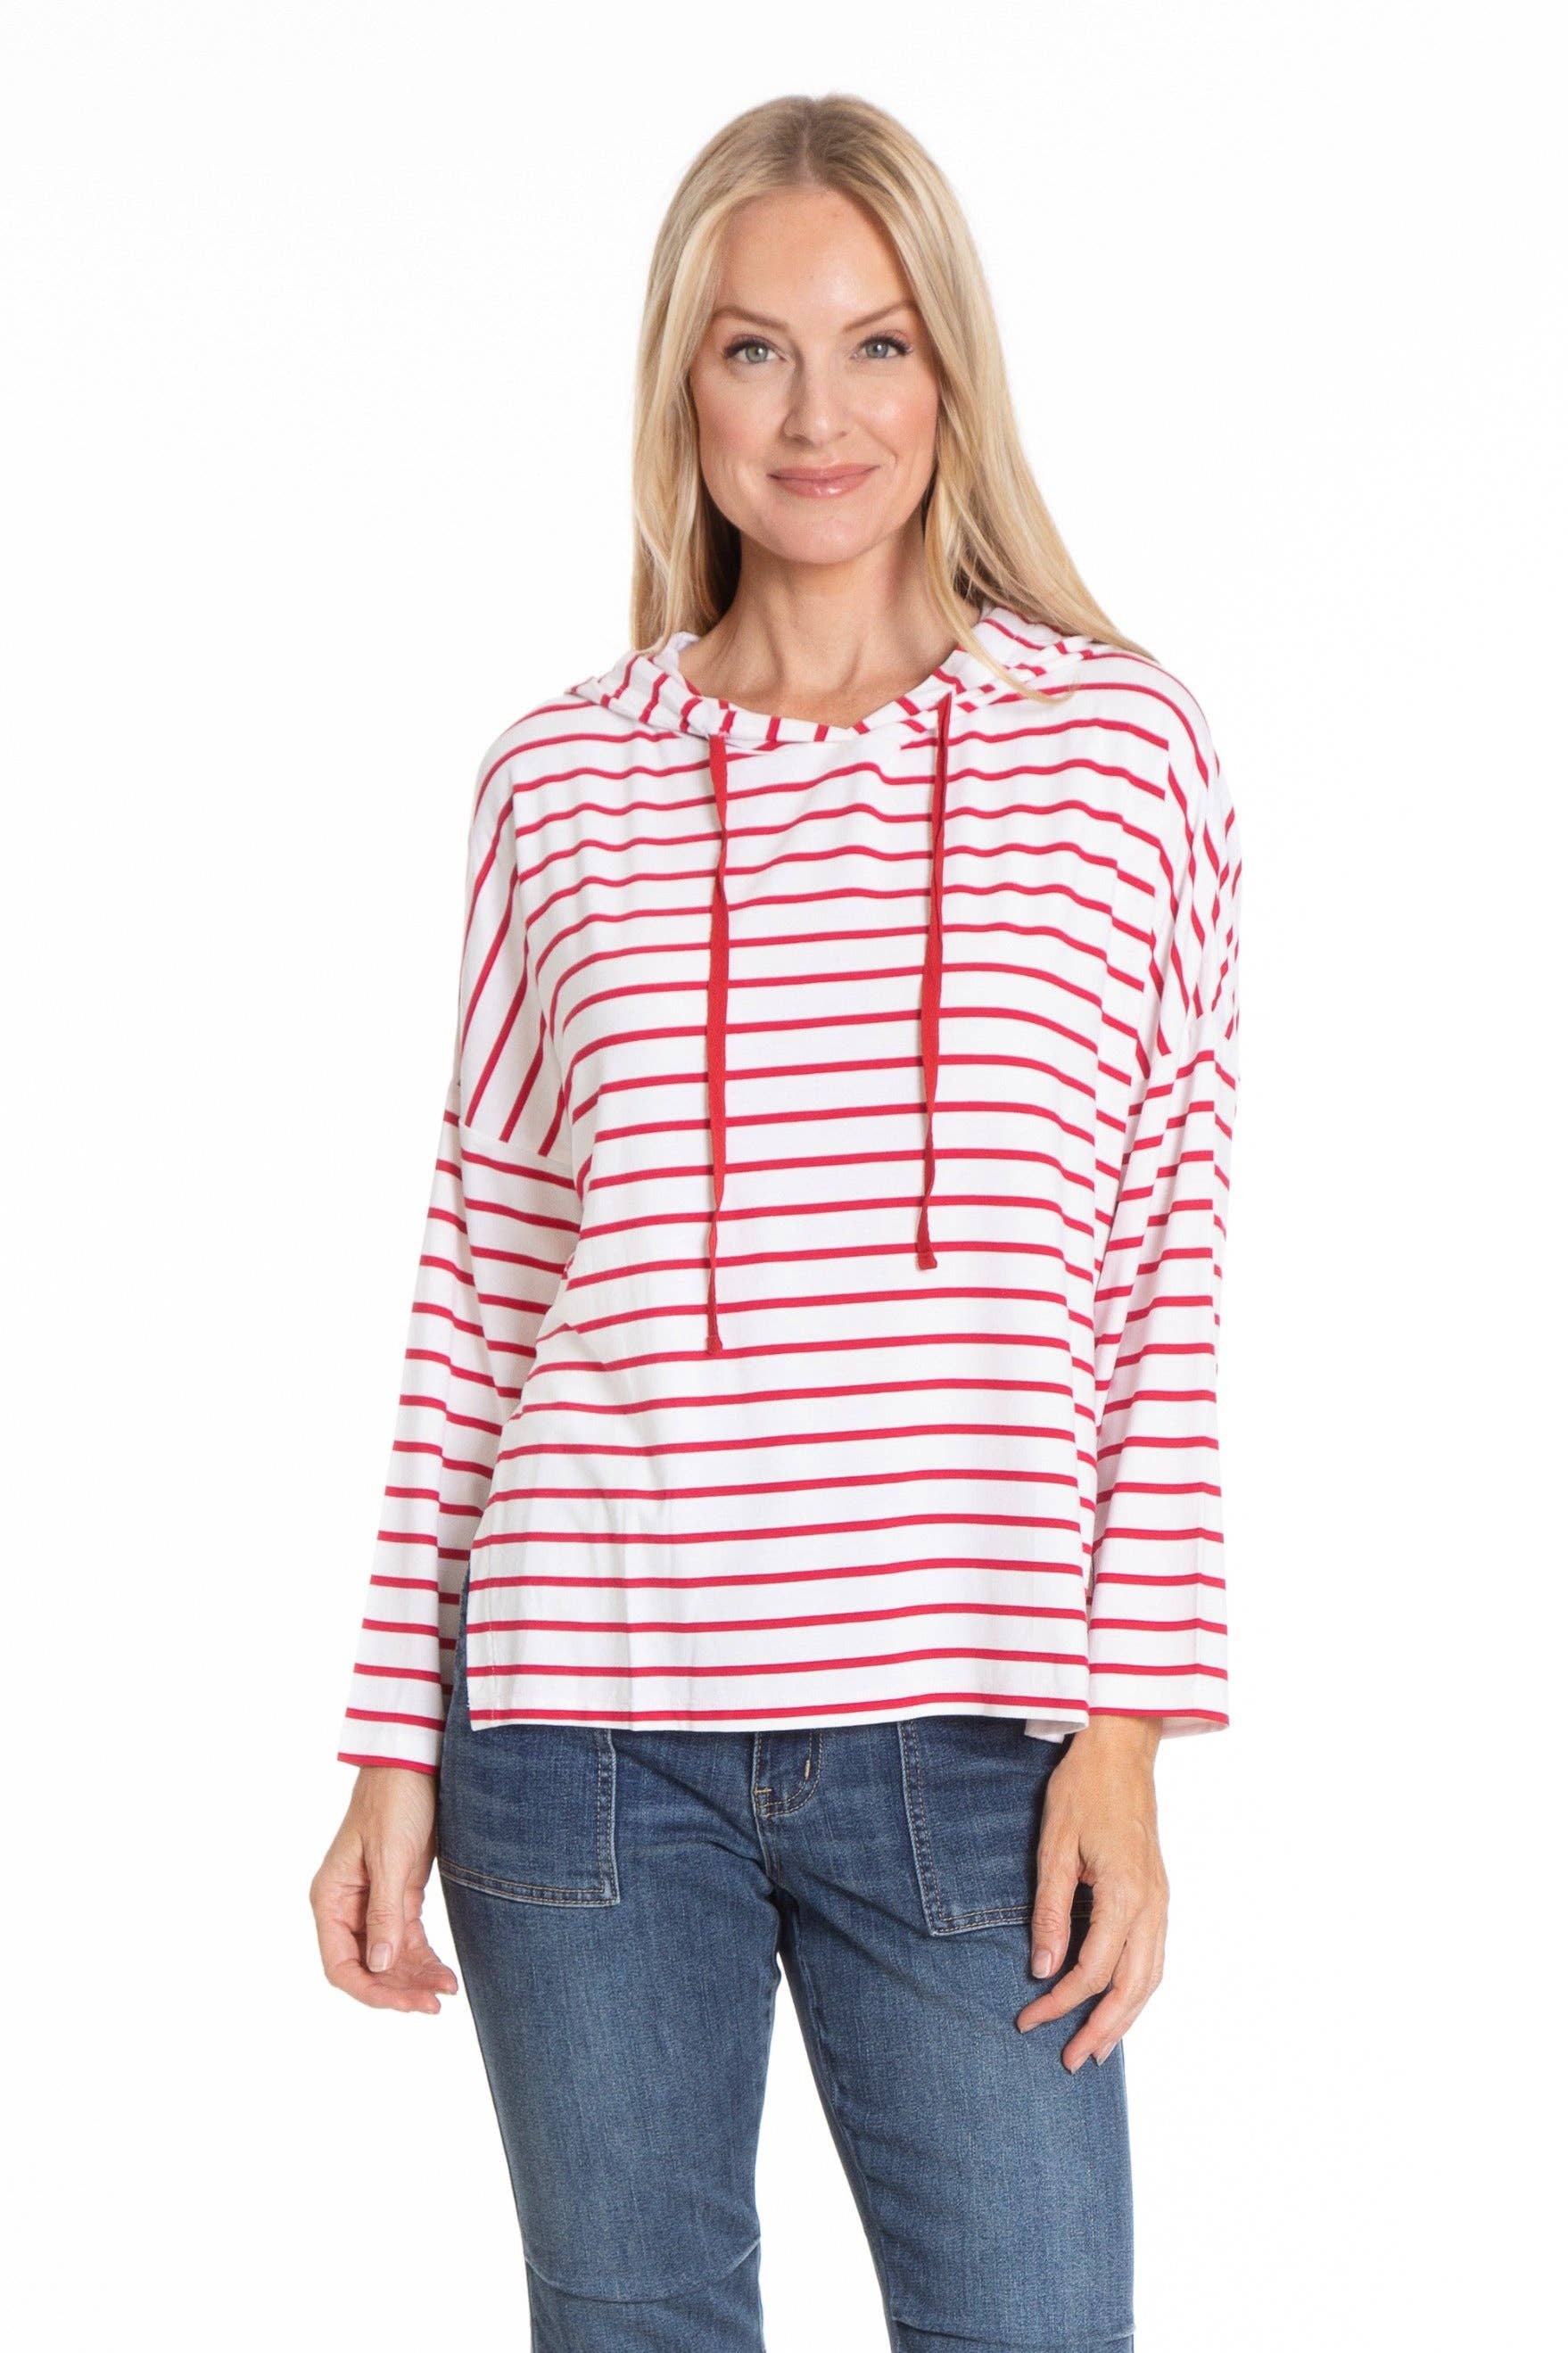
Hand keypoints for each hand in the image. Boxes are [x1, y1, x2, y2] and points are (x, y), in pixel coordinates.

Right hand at [310, 1767, 460, 2013]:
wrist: (415, 1763)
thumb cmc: (394, 1800)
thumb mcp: (390, 1857)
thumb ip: (384, 1912)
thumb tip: (377, 1966)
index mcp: (330, 1899)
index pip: (340, 1965)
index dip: (370, 1991)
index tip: (404, 2003)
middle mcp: (347, 1907)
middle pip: (367, 1967)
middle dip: (398, 1989)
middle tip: (433, 2005)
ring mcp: (373, 1903)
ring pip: (390, 1958)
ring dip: (414, 1978)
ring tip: (446, 1993)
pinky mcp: (399, 1895)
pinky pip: (408, 1940)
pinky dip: (425, 1959)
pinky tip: (446, 1975)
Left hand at [1016, 1714, 1167, 2069]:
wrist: (1121, 1750)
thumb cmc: (1083, 1790)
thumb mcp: (1054, 1847)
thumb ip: (1051, 1911)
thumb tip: (1044, 1969)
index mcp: (1126, 1895)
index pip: (1092, 1970)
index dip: (1059, 2002)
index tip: (1028, 2019)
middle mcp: (1153, 1905)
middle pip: (1133, 1988)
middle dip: (1101, 2029)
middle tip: (1070, 2061)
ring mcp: (1162, 1901)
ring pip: (1152, 1978)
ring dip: (1126, 2017)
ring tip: (1098, 2048)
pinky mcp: (1161, 1894)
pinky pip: (1156, 1956)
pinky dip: (1140, 1989)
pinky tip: (1121, 2003)